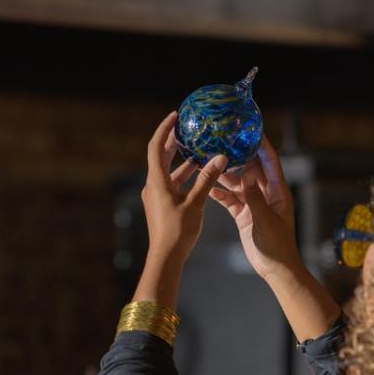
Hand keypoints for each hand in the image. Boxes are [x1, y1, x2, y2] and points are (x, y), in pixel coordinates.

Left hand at [140, 111, 229, 265]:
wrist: (166, 258)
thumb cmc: (178, 232)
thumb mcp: (196, 203)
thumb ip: (208, 179)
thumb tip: (220, 157)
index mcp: (156, 182)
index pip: (156, 146)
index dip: (164, 129)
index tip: (175, 116)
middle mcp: (152, 186)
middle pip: (160, 157)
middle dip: (173, 142)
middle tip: (187, 129)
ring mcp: (156, 196)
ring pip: (168, 172)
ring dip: (182, 161)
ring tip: (198, 150)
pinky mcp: (162, 206)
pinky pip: (172, 184)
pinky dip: (184, 177)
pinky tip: (199, 175)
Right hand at [208, 135, 301, 280]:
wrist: (275, 269)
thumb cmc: (277, 246)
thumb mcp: (266, 221)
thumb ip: (256, 199)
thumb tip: (248, 176)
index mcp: (278, 192)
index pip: (271, 162)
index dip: (262, 145)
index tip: (252, 129)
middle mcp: (266, 194)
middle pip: (251, 168)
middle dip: (239, 155)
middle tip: (223, 141)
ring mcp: (254, 204)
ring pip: (238, 184)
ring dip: (225, 174)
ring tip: (210, 161)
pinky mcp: (244, 215)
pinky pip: (230, 200)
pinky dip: (220, 194)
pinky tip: (208, 186)